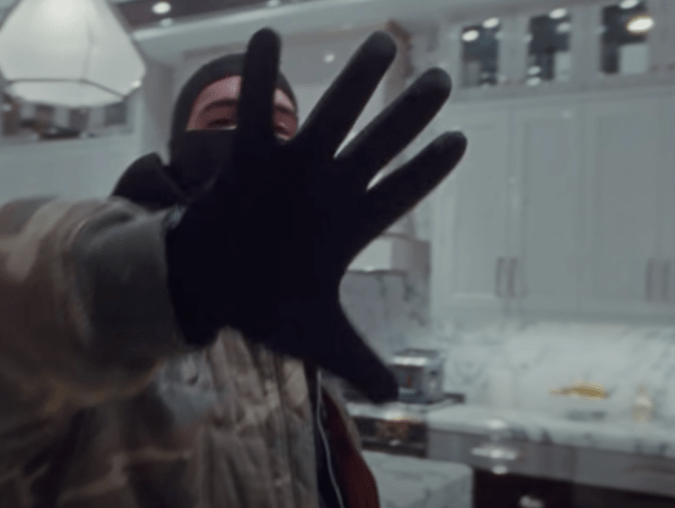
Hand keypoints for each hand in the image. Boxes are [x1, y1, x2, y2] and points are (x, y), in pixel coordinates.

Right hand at [166, 28, 466, 402]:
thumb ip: (357, 360)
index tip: (460, 140)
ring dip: (354, 84)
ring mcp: (292, 170)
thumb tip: (396, 399)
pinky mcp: (250, 160)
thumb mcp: (318, 337)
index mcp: (349, 226)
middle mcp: (328, 189)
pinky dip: (258, 80)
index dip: (428, 169)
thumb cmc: (267, 304)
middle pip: (377, 145)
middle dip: (409, 114)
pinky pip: (254, 114)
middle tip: (442, 79)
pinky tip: (266, 36)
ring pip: (328, 118)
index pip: (398, 193)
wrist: (214, 286)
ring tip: (382, 46)